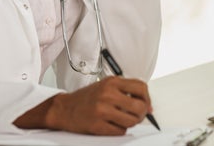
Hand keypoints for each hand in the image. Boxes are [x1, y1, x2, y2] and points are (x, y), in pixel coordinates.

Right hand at [14, 76, 152, 134]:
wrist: (64, 108)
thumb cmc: (87, 98)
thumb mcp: (106, 86)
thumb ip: (126, 92)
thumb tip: (148, 106)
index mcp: (112, 82)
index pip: (141, 87)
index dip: (147, 98)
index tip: (146, 104)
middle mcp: (108, 94)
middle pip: (139, 106)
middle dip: (141, 114)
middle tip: (137, 115)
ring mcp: (102, 110)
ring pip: (131, 121)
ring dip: (130, 123)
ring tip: (123, 120)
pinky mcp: (98, 125)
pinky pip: (120, 131)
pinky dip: (120, 130)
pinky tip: (112, 125)